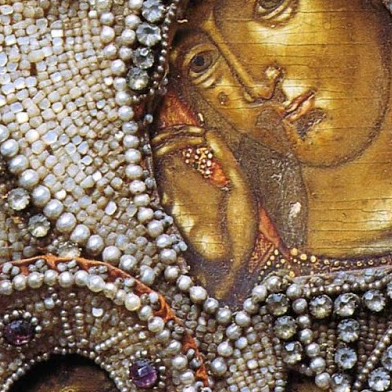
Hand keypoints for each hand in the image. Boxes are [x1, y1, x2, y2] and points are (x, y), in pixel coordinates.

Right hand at [153, 124, 257, 294]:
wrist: (235, 261)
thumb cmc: (240, 231)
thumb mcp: (240, 186)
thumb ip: (225, 158)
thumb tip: (209, 131)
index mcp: (192, 182)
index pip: (172, 148)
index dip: (183, 132)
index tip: (205, 131)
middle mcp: (175, 186)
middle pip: (155, 147)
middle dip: (173, 131)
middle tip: (197, 130)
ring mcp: (169, 191)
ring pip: (151, 151)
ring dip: (173, 135)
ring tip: (197, 134)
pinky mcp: (167, 197)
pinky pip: (156, 164)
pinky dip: (173, 146)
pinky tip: (198, 145)